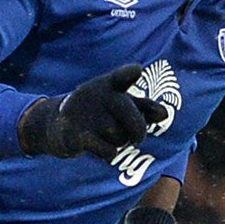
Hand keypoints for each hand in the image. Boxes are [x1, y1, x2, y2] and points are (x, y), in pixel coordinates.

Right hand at [18, 65, 153, 157]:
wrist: (59, 125)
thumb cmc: (100, 113)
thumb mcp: (122, 106)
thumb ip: (145, 108)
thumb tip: (165, 114)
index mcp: (110, 85)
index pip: (121, 77)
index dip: (129, 74)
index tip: (137, 71)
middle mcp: (97, 96)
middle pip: (134, 120)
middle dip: (138, 131)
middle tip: (137, 138)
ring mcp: (85, 115)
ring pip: (120, 137)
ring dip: (118, 142)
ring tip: (105, 135)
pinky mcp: (76, 135)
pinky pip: (108, 151)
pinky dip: (108, 153)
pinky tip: (99, 147)